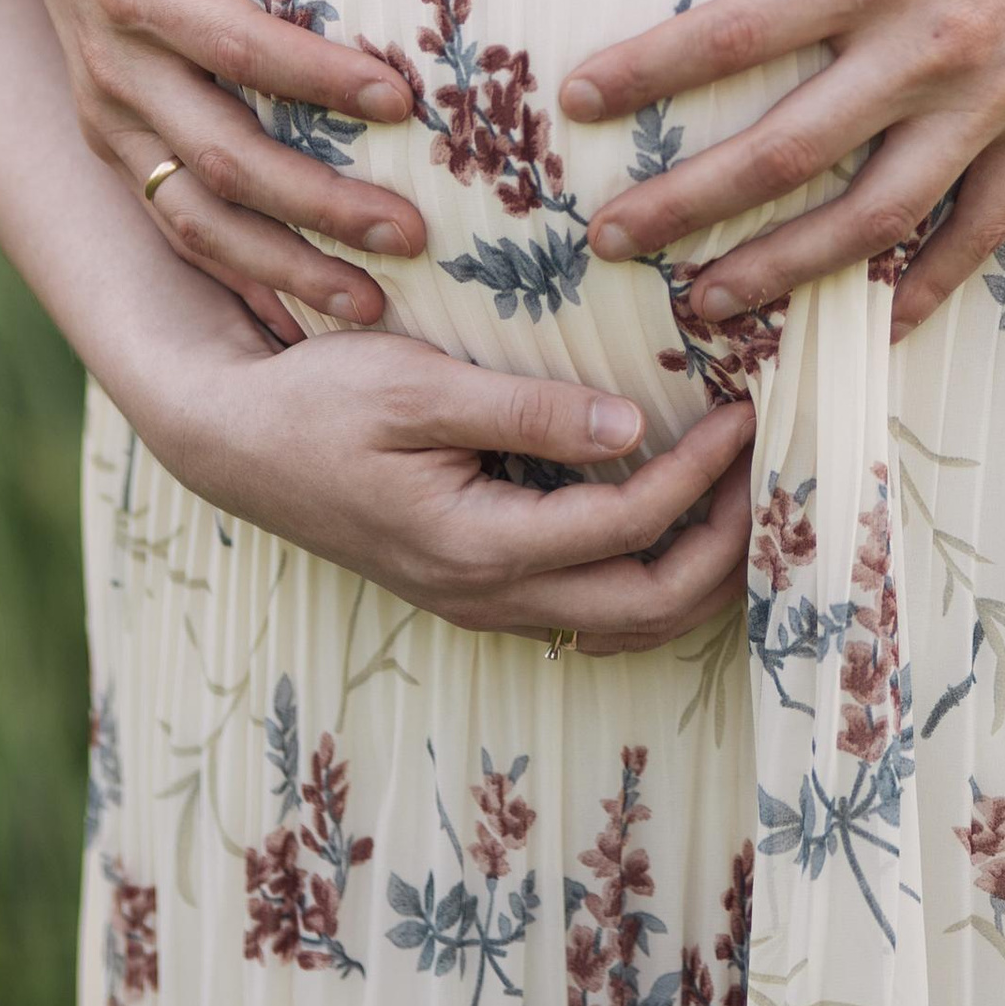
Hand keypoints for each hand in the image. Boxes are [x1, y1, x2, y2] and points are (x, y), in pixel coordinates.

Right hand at [0, 0, 427, 330]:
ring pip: (189, 212)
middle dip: (314, 202)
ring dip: (279, 262)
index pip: (232, 46)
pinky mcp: (114, 129)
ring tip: (373, 304)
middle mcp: (108, 61)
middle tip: (411, 230)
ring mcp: (105, 107)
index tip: (402, 98)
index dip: (314, 77)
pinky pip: (171, 218)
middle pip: (216, 154)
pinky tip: (303, 318)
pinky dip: (234, 274)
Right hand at [140, 327, 756, 654]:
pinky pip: (588, 603)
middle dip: (728, 547)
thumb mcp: (418, 386)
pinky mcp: (475, 584)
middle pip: (646, 604)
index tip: (745, 411)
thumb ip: (526, 410)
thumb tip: (631, 426)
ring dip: (697, 568)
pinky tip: (675, 513)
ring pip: (623, 618)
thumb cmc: (318, 399)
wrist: (233, 442)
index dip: (702, 474)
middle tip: (772, 468)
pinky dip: (649, 569)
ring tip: (746, 496)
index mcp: (477, 544)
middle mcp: (488, 592)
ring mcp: (481, 599)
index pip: (628, 525)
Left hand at [557, 0, 1004, 334]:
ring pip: (873, 215)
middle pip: (788, 154)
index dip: (648, 74)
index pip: (737, 34)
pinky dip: (925, 283)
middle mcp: (934, 44)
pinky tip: (871, 319)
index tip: (573, 103)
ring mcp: (996, 96)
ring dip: (782, 268)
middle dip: (687, 203)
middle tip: (608, 237)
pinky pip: (979, 226)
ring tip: (707, 300)